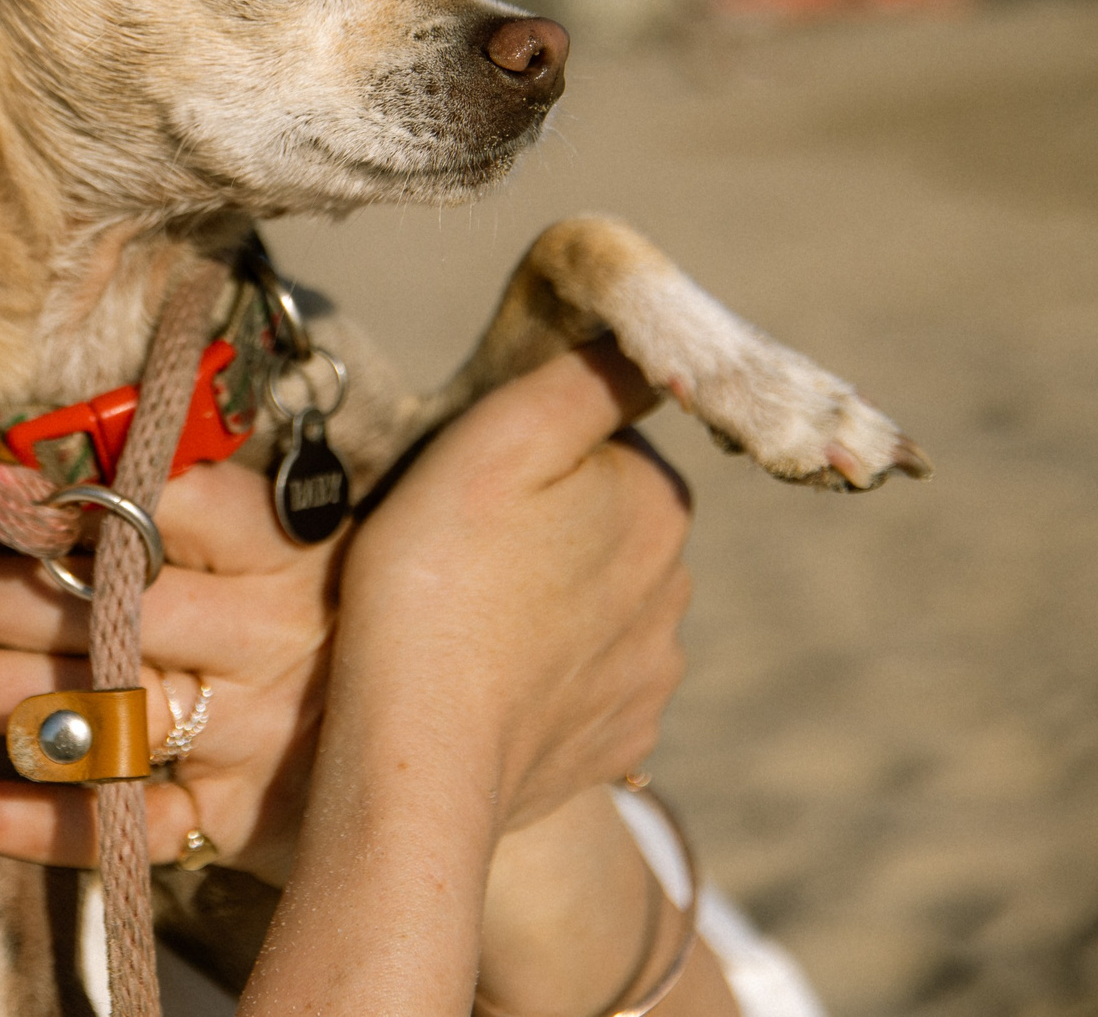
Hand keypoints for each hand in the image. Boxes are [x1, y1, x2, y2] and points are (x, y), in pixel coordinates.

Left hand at [0, 341, 688, 885]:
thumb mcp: (420, 510)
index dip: (73, 500)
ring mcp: (259, 744)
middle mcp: (277, 649)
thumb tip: (280, 314)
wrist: (506, 766)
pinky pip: (129, 834)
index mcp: (309, 562)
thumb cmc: (430, 615)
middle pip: (120, 617)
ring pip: (105, 716)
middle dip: (3, 598)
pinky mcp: (244, 827)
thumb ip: (340, 435)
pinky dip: (40, 824)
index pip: (181, 516)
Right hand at [327, 342, 688, 835]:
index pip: (599, 444)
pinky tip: (488, 677)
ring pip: (597, 604)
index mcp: (655, 501)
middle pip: (602, 523)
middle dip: (544, 527)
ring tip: (465, 618)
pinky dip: (544, 676)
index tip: (467, 487)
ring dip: (546, 601)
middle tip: (456, 550)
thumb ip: (582, 380)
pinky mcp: (622, 738)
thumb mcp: (493, 442)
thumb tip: (646, 344)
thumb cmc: (437, 581)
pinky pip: (586, 683)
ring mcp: (652, 671)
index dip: (526, 455)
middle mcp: (677, 584)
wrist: (420, 754)